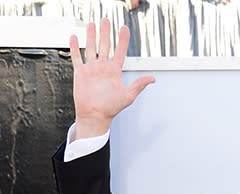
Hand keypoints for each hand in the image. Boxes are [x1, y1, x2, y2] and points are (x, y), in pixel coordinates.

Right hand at [70, 18, 154, 138]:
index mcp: (114, 72)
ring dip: (91, 36)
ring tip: (92, 24)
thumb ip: (138, 85)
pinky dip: (75, 47)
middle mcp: (103, 68)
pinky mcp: (80, 73)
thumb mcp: (128, 96)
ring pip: (91, 48)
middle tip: (106, 20)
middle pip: (105, 46)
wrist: (95, 116)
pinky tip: (74, 37)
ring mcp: (91, 69)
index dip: (122, 40)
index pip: (120, 52)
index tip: (124, 28)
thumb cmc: (111, 109)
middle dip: (105, 33)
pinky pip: (77, 57)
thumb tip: (153, 78)